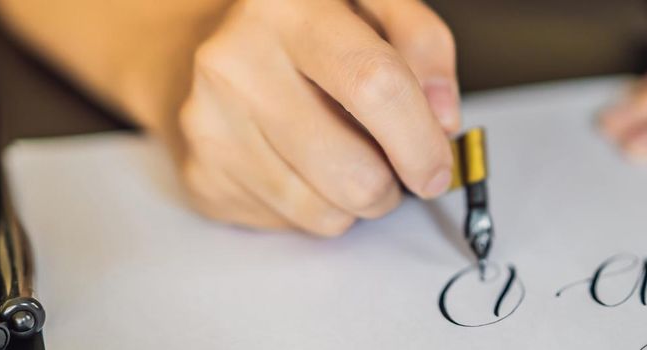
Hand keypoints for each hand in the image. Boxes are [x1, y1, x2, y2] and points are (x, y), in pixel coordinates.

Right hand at [178, 0, 459, 234]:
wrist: (208, 47)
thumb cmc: (306, 31)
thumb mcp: (372, 6)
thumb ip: (422, 46)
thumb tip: (443, 120)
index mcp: (287, 6)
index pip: (373, 83)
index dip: (419, 139)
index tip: (437, 168)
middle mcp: (237, 60)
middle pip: (352, 169)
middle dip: (392, 187)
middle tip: (396, 169)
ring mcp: (210, 121)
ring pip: (323, 211)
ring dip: (355, 201)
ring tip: (345, 158)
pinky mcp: (203, 173)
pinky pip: (289, 224)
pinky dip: (314, 206)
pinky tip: (302, 165)